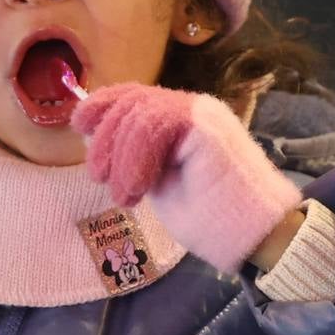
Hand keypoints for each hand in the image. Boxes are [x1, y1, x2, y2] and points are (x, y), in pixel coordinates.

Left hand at [72, 83, 301, 273]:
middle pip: (132, 100)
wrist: (255, 238)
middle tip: (99, 179)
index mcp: (183, 121)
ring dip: (120, 155)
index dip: (102, 104)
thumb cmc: (211, 220)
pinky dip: (136, 157)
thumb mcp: (158, 182)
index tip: (79, 124)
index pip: (136, 96)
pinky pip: (156, 123)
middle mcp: (194, 109)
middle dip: (105, 139)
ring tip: (124, 195)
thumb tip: (96, 133)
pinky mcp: (207, 125)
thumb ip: (135, 156)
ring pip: (140, 113)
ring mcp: (203, 113)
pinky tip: (136, 189)